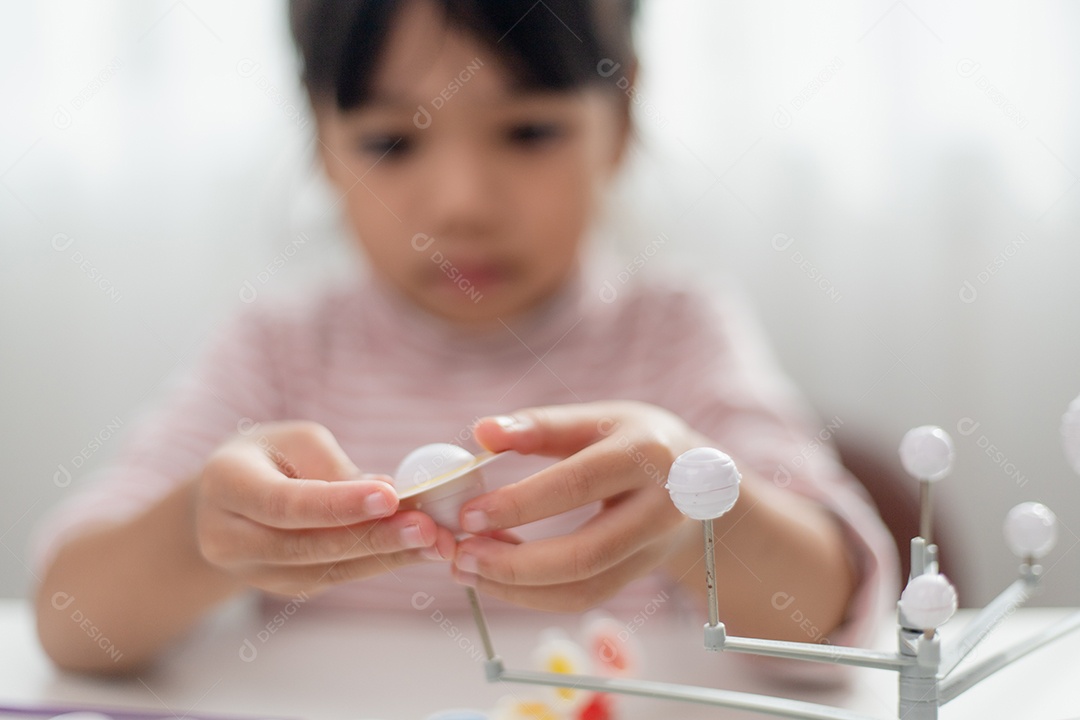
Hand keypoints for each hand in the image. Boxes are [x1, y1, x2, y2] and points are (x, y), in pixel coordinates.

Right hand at [195, 421, 455, 596]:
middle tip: (427, 528)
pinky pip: (334, 577)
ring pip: (324, 569)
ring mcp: (253, 571)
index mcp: (225, 484)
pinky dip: (379, 563)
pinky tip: (419, 550)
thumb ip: (335, 470)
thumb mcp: (295, 442)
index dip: (338, 504)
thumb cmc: (269, 456)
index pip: (285, 502)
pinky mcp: (283, 586)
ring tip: (436, 541)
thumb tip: (388, 496)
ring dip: (385, 556)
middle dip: (373, 538)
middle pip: (306, 545)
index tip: (389, 497)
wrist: (225, 501)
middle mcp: (228, 536)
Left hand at [452, 401, 706, 610]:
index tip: (468, 515)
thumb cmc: (635, 440)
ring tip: (468, 570)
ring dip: (519, 587)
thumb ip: (540, 426)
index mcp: (646, 454)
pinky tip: (498, 579)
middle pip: (586, 552)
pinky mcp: (641, 575)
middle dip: (515, 563)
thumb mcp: (596, 419)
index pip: (577, 483)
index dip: (520, 503)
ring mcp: (655, 547)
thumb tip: (481, 431)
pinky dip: (536, 595)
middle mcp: (661, 507)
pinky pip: (587, 597)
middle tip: (461, 556)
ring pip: (585, 586)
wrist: (699, 480)